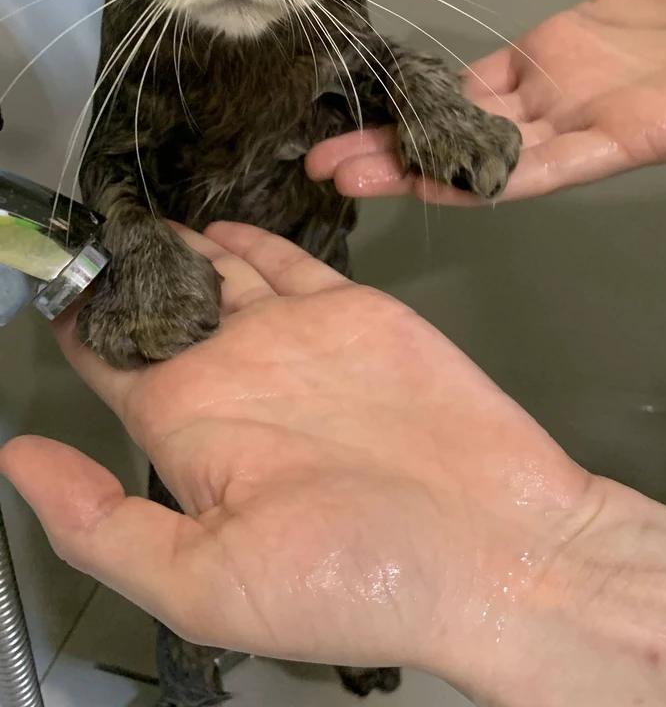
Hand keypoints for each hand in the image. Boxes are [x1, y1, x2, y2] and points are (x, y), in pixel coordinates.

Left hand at [2, 224, 665, 705]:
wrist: (493, 544)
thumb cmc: (357, 578)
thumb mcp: (204, 583)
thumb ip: (101, 525)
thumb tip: (16, 463)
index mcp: (188, 431)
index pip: (110, 362)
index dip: (78, 318)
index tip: (50, 272)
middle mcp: (232, 376)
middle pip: (156, 304)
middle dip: (121, 264)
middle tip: (89, 215)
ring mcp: (291, 338)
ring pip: (214, 271)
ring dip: (176, 242)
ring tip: (135, 206)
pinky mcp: (348, 310)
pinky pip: (285, 260)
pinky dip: (248, 236)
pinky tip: (215, 221)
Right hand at [307, 0, 665, 202]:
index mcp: (555, 56)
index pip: (464, 88)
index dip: (410, 102)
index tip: (356, 112)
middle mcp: (559, 98)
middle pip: (460, 131)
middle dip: (393, 148)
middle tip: (324, 161)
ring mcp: (585, 124)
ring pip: (489, 158)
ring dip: (421, 171)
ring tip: (353, 179)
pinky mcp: (621, 143)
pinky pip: (547, 167)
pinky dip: (494, 179)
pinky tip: (441, 186)